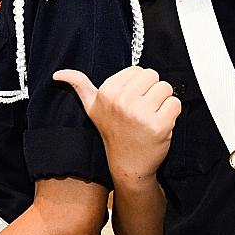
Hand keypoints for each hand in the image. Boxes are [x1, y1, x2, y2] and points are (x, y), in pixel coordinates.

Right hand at [55, 65, 179, 180]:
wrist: (127, 164)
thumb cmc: (112, 132)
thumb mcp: (92, 108)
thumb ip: (80, 86)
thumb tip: (58, 74)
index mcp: (107, 92)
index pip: (138, 70)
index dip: (137, 86)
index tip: (130, 101)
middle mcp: (122, 101)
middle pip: (153, 76)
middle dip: (152, 91)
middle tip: (142, 109)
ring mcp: (140, 113)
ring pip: (166, 88)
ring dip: (163, 102)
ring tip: (150, 117)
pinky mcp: (159, 125)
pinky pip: (175, 103)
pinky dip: (172, 114)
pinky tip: (159, 124)